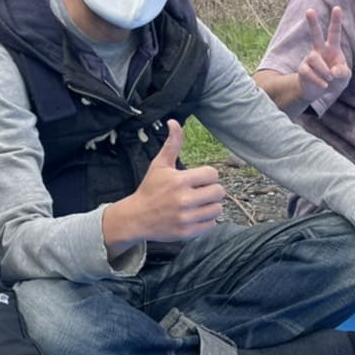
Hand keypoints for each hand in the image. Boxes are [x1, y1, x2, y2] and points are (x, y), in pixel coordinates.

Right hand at [109, 120, 224, 245]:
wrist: (136, 218)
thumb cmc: (150, 189)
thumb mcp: (159, 165)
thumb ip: (172, 144)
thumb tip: (174, 121)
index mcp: (179, 180)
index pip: (212, 174)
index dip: (207, 176)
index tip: (198, 179)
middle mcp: (183, 199)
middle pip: (219, 192)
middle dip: (212, 190)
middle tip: (200, 192)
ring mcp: (186, 218)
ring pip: (217, 209)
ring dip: (211, 206)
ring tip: (199, 204)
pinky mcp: (187, 233)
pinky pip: (211, 224)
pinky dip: (206, 220)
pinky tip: (195, 215)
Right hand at [296, 6, 349, 105]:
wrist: (320, 91)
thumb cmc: (335, 79)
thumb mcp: (344, 77)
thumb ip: (342, 72)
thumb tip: (333, 71)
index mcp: (332, 48)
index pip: (334, 33)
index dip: (336, 21)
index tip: (337, 8)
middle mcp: (320, 50)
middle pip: (315, 35)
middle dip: (312, 23)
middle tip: (309, 10)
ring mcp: (310, 59)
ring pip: (314, 58)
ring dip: (324, 70)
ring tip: (329, 79)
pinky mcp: (303, 69)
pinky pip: (309, 72)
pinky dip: (318, 80)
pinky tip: (324, 85)